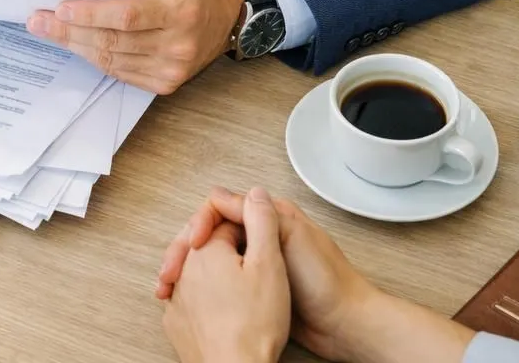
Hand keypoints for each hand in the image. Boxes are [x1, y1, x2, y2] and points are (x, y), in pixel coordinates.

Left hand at [27, 0, 243, 93]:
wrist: (225, 13)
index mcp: (178, 9)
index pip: (127, 16)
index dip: (91, 14)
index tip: (60, 8)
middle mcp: (177, 44)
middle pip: (113, 41)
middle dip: (69, 31)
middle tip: (38, 20)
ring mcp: (172, 68)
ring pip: (111, 60)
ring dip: (76, 45)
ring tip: (48, 31)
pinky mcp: (166, 83)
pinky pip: (120, 72)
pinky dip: (95, 57)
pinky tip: (76, 44)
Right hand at [157, 188, 379, 361]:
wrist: (345, 324)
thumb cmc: (327, 282)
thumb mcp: (291, 237)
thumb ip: (258, 214)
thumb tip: (222, 194)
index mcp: (272, 218)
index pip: (222, 207)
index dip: (201, 224)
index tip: (192, 245)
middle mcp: (263, 238)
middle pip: (213, 233)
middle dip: (187, 250)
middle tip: (172, 271)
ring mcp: (259, 264)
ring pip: (215, 258)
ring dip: (192, 269)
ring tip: (174, 286)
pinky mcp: (259, 289)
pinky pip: (225, 281)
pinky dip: (205, 287)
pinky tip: (194, 296)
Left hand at [163, 188, 291, 362]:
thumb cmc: (254, 325)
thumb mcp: (270, 263)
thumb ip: (262, 221)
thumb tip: (255, 193)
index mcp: (204, 250)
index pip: (225, 225)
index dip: (250, 234)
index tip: (263, 250)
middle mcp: (183, 271)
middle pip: (206, 245)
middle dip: (227, 251)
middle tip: (252, 271)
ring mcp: (176, 299)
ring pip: (196, 272)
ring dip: (214, 275)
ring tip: (240, 291)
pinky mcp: (176, 323)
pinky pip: (188, 299)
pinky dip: (204, 299)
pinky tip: (224, 311)